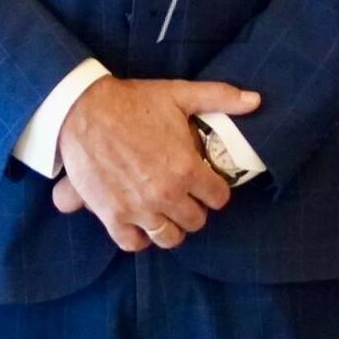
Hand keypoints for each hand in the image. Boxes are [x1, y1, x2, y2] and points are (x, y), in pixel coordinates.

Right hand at [51, 75, 259, 253]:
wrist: (83, 110)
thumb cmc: (132, 102)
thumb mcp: (179, 94)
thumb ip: (220, 98)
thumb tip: (255, 100)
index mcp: (187, 169)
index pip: (219, 198)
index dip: (215, 190)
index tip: (206, 183)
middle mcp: (166, 195)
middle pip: (196, 221)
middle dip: (195, 209)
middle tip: (185, 196)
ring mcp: (139, 209)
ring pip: (169, 238)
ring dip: (171, 227)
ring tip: (166, 212)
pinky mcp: (112, 215)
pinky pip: (133, 243)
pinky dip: (139, 238)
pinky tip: (140, 223)